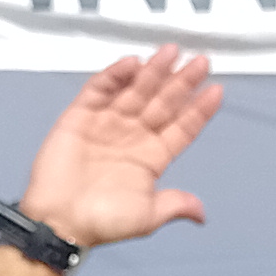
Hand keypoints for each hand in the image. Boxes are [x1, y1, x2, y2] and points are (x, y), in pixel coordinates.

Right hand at [17, 53, 222, 252]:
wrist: (59, 222)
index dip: (198, 110)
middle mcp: (132, 136)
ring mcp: (107, 124)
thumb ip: (174, 205)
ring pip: (136, 91)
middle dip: (181, 82)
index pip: (182, 127)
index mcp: (151, 157)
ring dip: (153, 71)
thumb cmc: (101, 222)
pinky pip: (99, 89)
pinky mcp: (80, 116)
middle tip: (200, 62)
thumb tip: (201, 213)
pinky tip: (132, 63)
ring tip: (171, 53)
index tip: (216, 91)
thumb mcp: (146, 217)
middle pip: (163, 103)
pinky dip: (114, 76)